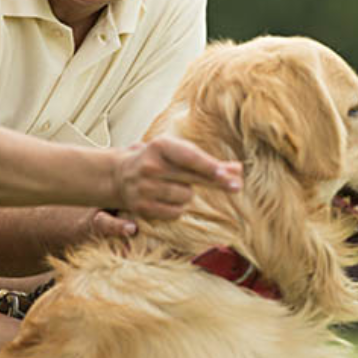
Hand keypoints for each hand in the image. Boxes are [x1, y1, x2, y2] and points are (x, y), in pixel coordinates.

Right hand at [111, 136, 242, 219]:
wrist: (121, 174)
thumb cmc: (158, 160)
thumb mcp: (179, 153)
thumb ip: (208, 162)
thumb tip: (237, 170)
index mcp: (160, 146)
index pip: (190, 157)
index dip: (210, 166)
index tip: (228, 174)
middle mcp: (150, 166)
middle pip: (192, 178)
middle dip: (216, 181)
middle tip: (237, 186)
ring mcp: (144, 188)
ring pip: (186, 196)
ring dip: (188, 194)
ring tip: (175, 185)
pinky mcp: (142, 207)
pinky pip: (175, 212)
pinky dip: (178, 207)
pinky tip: (168, 199)